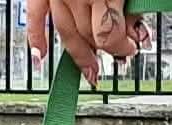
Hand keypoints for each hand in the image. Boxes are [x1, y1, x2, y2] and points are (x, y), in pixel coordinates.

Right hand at [27, 0, 149, 85]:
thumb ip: (131, 4)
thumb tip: (136, 30)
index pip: (109, 35)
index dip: (123, 47)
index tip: (133, 47)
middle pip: (89, 37)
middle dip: (105, 51)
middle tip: (118, 56)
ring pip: (66, 34)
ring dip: (80, 56)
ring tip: (91, 71)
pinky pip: (35, 19)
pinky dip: (36, 39)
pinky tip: (41, 57)